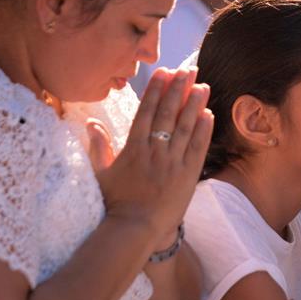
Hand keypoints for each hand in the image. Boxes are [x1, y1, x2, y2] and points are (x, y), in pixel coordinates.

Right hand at [86, 67, 212, 242]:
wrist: (135, 229)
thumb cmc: (115, 203)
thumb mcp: (102, 173)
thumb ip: (99, 146)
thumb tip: (91, 123)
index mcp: (134, 147)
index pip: (147, 111)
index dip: (156, 90)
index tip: (164, 72)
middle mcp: (155, 149)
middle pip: (168, 113)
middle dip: (178, 89)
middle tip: (187, 70)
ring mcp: (173, 161)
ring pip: (186, 126)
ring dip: (195, 104)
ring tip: (202, 86)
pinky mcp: (188, 174)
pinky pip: (198, 147)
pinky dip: (204, 130)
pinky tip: (209, 114)